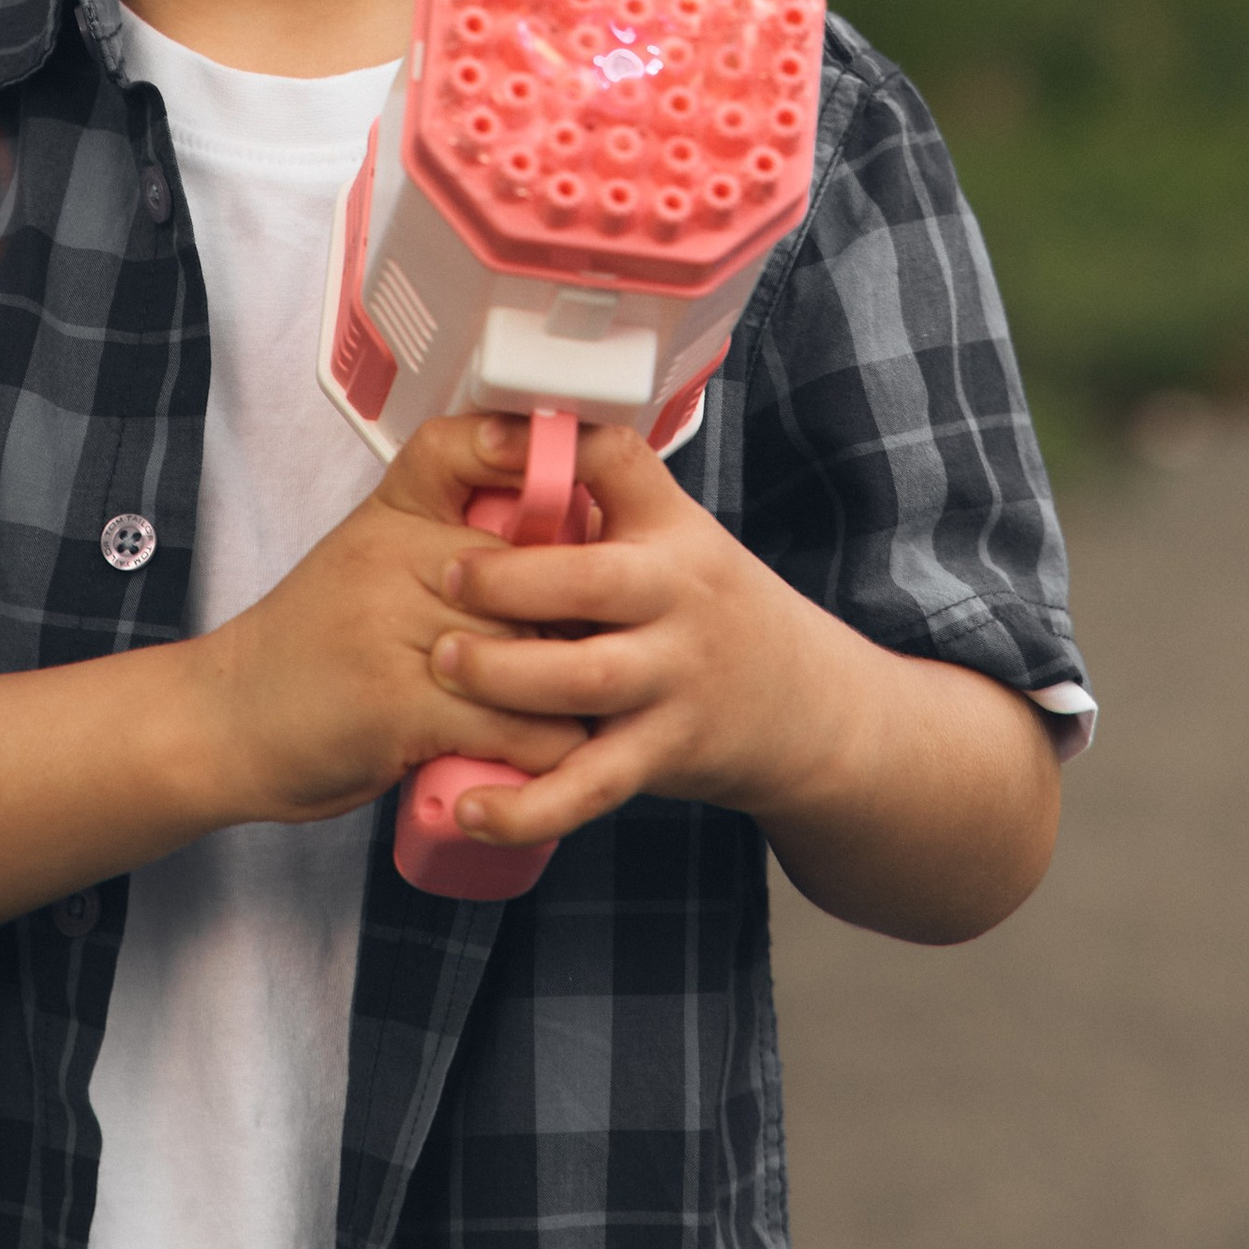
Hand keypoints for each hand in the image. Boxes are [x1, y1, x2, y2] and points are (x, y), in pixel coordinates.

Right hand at [192, 413, 593, 827]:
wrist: (223, 719)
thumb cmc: (309, 646)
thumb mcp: (368, 558)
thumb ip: (446, 539)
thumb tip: (561, 536)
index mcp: (390, 516)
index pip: (465, 452)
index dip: (526, 454)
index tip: (574, 488)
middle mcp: (395, 560)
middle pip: (527, 569)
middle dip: (575, 613)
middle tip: (608, 644)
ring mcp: (396, 632)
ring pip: (528, 646)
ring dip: (571, 690)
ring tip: (592, 708)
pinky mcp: (397, 706)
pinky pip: (505, 722)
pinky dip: (542, 749)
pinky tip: (552, 757)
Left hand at [420, 417, 873, 849]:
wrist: (805, 705)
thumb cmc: (710, 609)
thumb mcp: (677, 537)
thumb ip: (603, 506)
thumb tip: (495, 453)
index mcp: (673, 531)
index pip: (620, 463)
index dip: (556, 447)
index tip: (488, 440)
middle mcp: (678, 600)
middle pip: (595, 582)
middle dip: (514, 580)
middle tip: (446, 576)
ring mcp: (673, 681)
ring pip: (586, 681)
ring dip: (507, 676)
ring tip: (442, 664)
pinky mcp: (663, 754)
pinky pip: (589, 786)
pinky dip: (528, 804)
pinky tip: (471, 808)